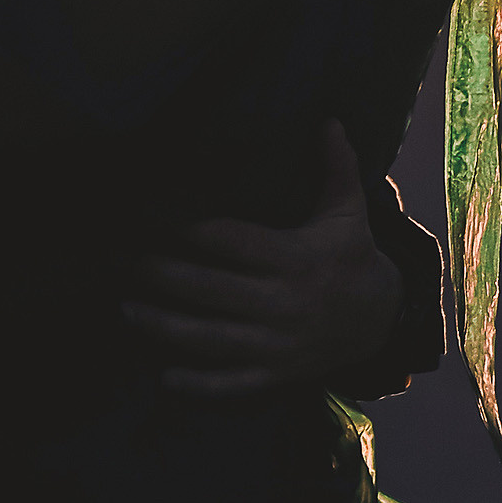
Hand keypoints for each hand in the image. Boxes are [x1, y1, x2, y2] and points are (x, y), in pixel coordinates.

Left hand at [121, 122, 401, 397]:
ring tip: (125, 308)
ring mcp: (279, 345)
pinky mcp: (279, 375)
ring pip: (213, 338)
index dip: (185, 226)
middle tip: (117, 258)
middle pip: (210, 289)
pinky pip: (234, 384)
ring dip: (165, 326)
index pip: (229, 240)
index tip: (147, 212)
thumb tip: (329, 118)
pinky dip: (200, 384)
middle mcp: (282, 303)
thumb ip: (337, 166)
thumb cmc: (352, 256)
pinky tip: (164, 376)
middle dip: (160, 274)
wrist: (384, 322)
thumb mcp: (348, 211)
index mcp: (294, 258)